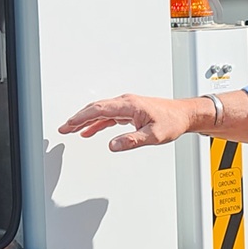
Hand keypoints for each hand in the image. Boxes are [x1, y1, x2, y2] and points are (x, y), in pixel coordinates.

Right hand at [57, 94, 199, 151]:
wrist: (184, 115)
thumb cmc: (172, 121)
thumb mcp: (153, 135)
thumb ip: (132, 141)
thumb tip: (113, 145)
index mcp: (128, 105)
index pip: (98, 110)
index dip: (81, 118)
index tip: (68, 125)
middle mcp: (125, 103)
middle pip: (95, 109)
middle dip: (78, 118)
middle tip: (64, 128)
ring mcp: (127, 106)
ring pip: (100, 111)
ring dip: (85, 120)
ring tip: (71, 129)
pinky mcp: (129, 111)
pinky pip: (108, 116)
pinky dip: (96, 122)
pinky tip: (90, 130)